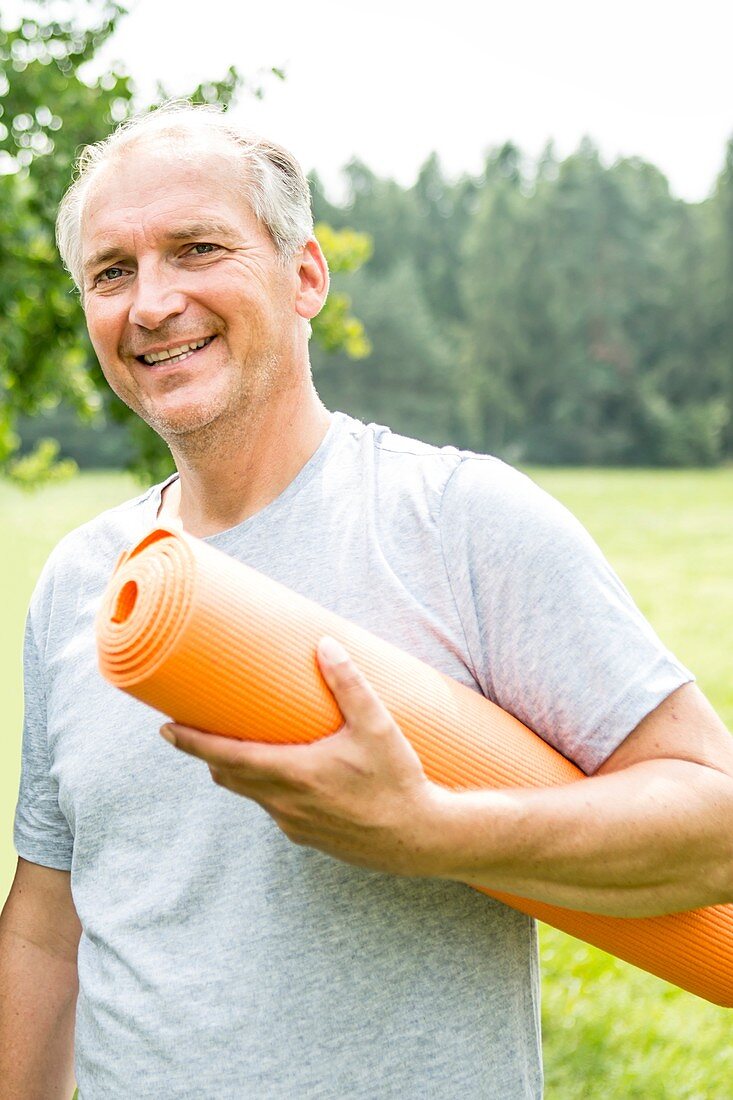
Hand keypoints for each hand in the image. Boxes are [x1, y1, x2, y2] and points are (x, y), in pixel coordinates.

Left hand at [159, 635, 450, 875]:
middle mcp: (284, 803)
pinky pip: (274, 807)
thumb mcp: (378, 727)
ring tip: (237, 744)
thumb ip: (350, 684)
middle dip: (208, 753)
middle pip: (228, 776)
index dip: (191, 744)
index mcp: (292, 775)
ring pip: (251, 793)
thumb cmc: (398, 781)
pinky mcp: (308, 836)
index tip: (165, 729)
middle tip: (194, 726)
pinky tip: (284, 773)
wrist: (420, 839)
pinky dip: (266, 787)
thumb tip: (326, 644)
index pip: (224, 758)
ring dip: (237, 770)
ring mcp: (294, 823)